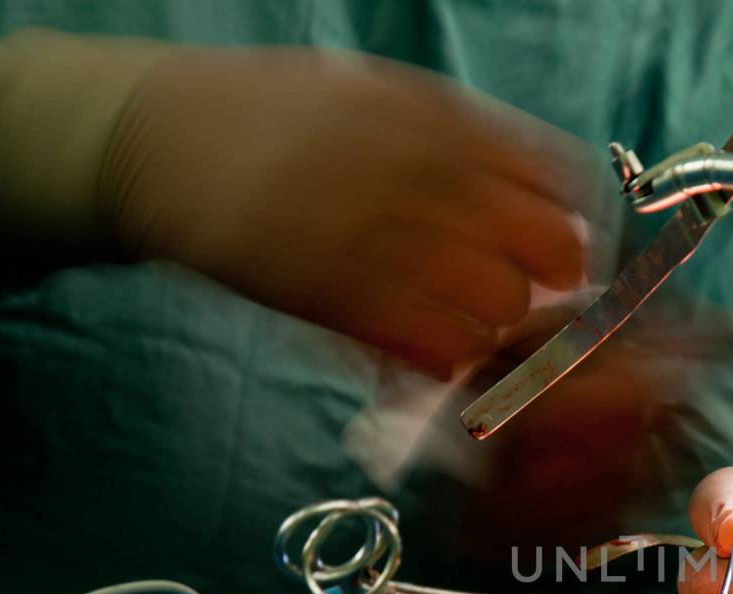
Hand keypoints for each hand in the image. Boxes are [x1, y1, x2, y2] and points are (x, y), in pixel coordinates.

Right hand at [0, 31, 611, 376]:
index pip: (558, 178)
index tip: (562, 247)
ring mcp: (384, 237)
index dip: (572, 222)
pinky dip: (445, 360)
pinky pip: (433, 348)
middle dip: (550, 283)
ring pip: (501, 308)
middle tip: (527, 299)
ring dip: (499, 328)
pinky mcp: (338, 298)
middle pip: (546, 250)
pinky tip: (427, 354)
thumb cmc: (277, 118)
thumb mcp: (378, 94)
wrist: (159, 141)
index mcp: (439, 117)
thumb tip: (542, 191)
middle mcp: (426, 174)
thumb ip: (460, 137)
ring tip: (469, 326)